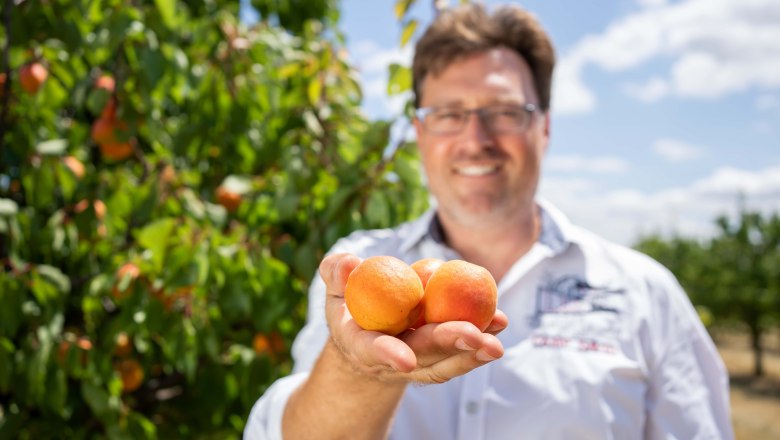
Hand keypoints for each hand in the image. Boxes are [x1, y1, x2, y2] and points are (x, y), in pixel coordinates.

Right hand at [320, 253, 507, 383]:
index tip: (406, 359)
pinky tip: (500, 324)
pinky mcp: (437, 358)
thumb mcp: (336, 287)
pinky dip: (480, 343)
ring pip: (445, 362)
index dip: (388, 355)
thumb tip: (350, 262)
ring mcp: (417, 362)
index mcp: (359, 344)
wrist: (364, 338)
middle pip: (421, 355)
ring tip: (496, 340)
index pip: (372, 351)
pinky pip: (459, 354)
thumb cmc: (349, 306)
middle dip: (447, 345)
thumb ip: (336, 273)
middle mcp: (390, 360)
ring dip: (472, 352)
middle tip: (473, 334)